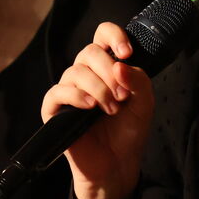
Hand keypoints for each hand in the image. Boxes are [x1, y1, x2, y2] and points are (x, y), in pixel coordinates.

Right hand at [41, 22, 153, 198]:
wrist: (117, 164)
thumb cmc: (128, 130)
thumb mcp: (144, 103)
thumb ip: (138, 80)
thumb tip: (120, 64)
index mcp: (106, 65)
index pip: (103, 34)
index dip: (114, 36)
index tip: (127, 52)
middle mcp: (85, 73)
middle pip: (89, 51)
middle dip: (108, 70)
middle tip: (122, 95)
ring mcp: (68, 90)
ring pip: (76, 71)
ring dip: (98, 88)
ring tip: (112, 109)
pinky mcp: (54, 109)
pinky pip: (58, 92)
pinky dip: (76, 96)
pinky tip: (91, 107)